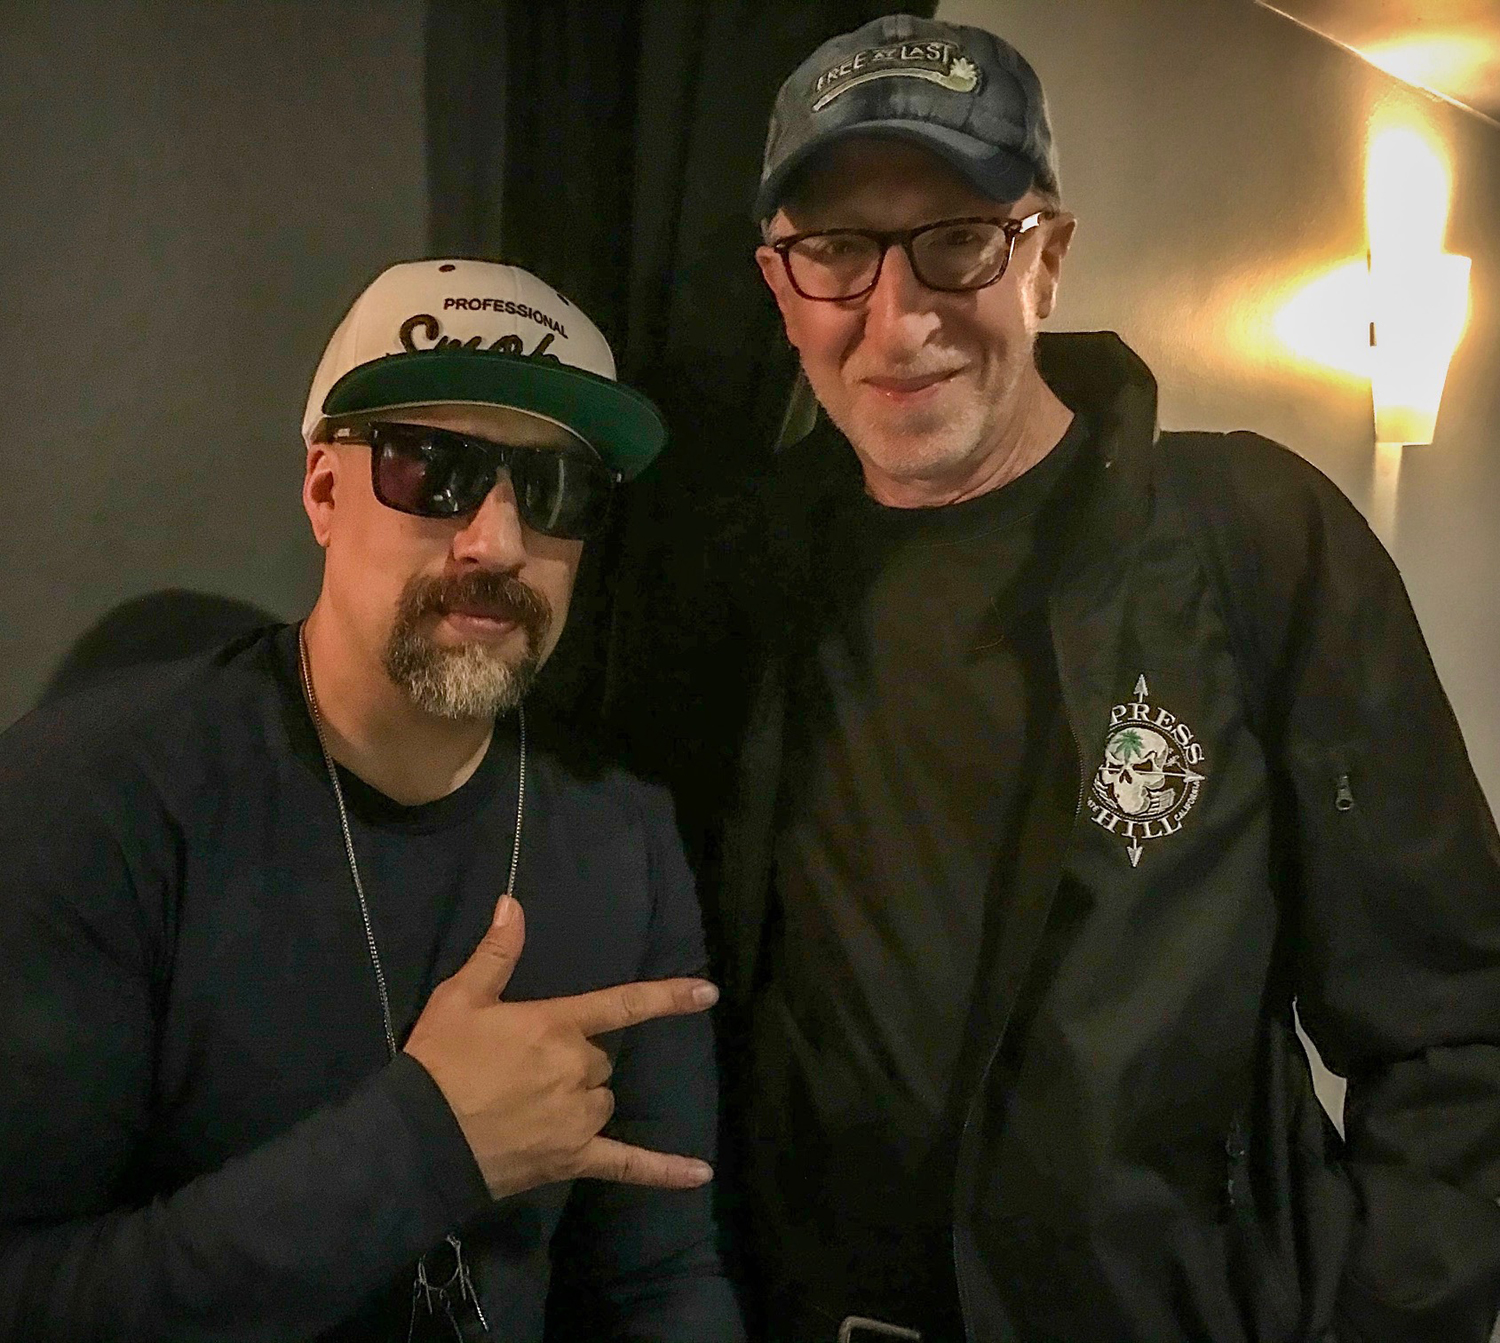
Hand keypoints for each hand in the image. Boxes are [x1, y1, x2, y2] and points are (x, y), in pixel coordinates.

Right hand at [403, 893, 718, 1199]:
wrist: (417, 1139)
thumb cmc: (439, 1063)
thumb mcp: (460, 998)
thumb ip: (497, 952)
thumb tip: (513, 903)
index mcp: (556, 1025)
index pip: (623, 1004)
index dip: (667, 997)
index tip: (709, 992)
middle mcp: (577, 1068)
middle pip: (599, 1059)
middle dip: (572, 1062)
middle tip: (521, 1072)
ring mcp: (578, 1117)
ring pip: (603, 1101)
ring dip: (583, 1100)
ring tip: (531, 1108)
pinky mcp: (573, 1158)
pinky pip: (628, 1164)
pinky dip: (664, 1170)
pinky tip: (700, 1174)